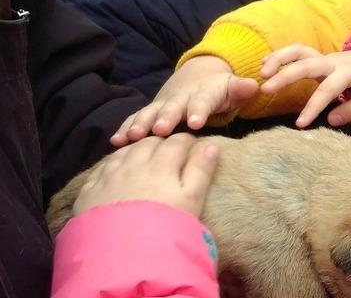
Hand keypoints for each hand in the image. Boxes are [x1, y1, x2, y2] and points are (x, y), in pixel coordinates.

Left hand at [74, 133, 218, 217]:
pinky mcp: (90, 191)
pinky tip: (117, 170)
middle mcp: (133, 165)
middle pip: (148, 142)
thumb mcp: (192, 201)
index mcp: (161, 165)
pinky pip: (102, 167)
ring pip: (123, 151)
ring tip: (142, 158)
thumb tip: (211, 146)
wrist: (123, 258)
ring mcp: (109, 176)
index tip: (192, 146)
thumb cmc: (166, 228)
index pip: (176, 142)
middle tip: (167, 152)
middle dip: (160, 142)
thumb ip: (201, 171)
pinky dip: (113, 163)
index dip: (186, 141)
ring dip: (135, 149)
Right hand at [112, 55, 258, 145]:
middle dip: (166, 118)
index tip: (196, 122)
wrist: (198, 74)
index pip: (202, 102)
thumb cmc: (219, 89)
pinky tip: (115, 141)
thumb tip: (254, 85)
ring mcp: (163, 104)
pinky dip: (126, 128)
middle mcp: (180, 98)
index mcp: (203, 94)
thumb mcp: (233, 87)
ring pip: (151, 113)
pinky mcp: (151, 112)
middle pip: (173, 108)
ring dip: (141, 124)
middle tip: (160, 130)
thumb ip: (241, 89)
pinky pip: (136, 119)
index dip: (199, 111)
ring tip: (133, 136)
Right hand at [259, 44, 350, 127]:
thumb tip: (331, 120)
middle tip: (266, 89)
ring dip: (279, 59)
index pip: (328, 88)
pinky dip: (281, 55)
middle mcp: (334, 60)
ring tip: (261, 73)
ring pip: (299, 51)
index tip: (300, 124)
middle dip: (285, 76)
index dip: (314, 106)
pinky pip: (298, 52)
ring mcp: (326, 57)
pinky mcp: (320, 58)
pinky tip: (265, 64)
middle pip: (307, 64)